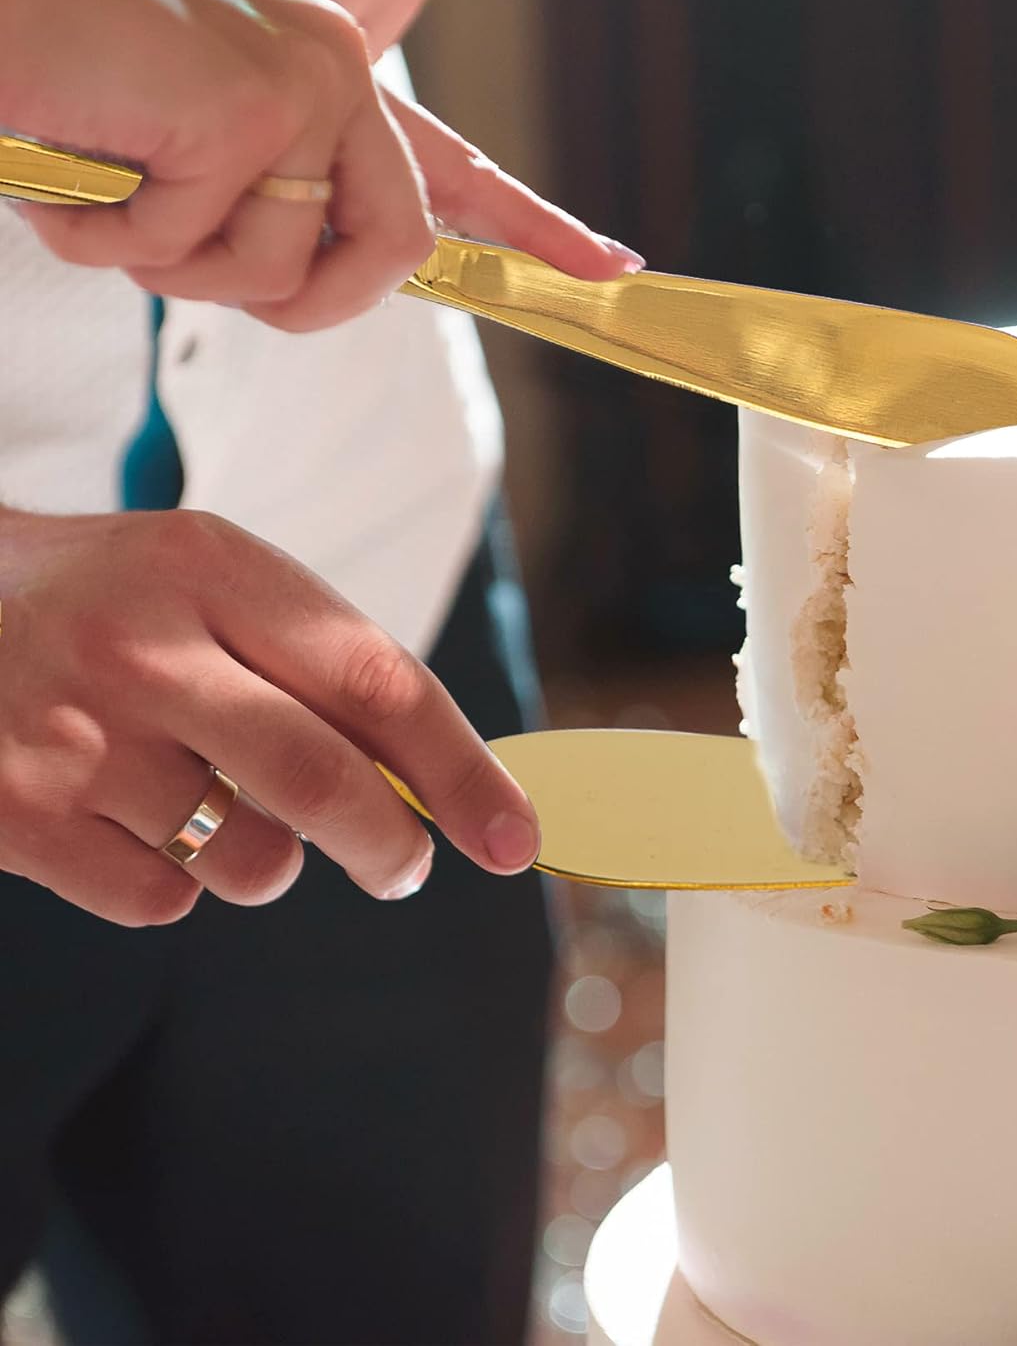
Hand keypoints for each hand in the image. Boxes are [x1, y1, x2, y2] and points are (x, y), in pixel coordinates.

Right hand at [0, 0, 641, 330]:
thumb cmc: (72, 84)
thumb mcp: (196, 157)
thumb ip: (281, 208)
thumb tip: (330, 282)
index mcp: (337, 82)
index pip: (456, 171)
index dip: (535, 227)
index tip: (613, 269)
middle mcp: (340, 73)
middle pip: (387, 261)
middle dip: (292, 298)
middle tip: (187, 246)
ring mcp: (302, 86)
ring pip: (279, 273)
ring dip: (168, 260)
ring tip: (108, 180)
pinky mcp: (247, 110)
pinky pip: (194, 251)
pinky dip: (109, 238)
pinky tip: (75, 162)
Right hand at [0, 506, 541, 925]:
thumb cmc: (107, 602)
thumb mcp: (208, 581)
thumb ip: (319, 666)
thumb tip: (441, 785)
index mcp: (210, 566)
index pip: (378, 682)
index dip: (463, 772)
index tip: (515, 838)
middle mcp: (140, 647)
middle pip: (323, 781)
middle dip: (391, 845)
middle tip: (404, 865)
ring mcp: (71, 737)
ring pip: (248, 861)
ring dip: (270, 862)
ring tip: (220, 807)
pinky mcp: (15, 817)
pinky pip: (160, 901)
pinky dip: (175, 882)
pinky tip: (131, 821)